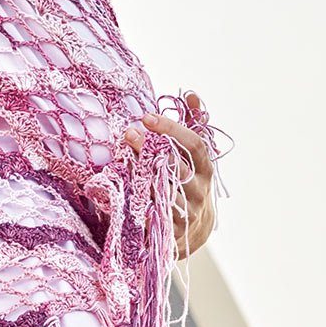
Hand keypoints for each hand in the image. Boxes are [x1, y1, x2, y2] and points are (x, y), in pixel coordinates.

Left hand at [122, 90, 216, 258]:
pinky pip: (151, 217)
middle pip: (173, 167)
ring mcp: (185, 213)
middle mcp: (198, 191)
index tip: (147, 117)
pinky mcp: (171, 233)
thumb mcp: (195, 158)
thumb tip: (191, 93)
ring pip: (161, 192)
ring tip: (120, 158)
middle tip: (128, 132)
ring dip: (139, 175)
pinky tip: (121, 193)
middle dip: (149, 150)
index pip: (194, 145)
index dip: (172, 129)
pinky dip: (138, 205)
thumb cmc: (190, 185)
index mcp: (205, 170)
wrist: (196, 232)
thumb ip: (194, 126)